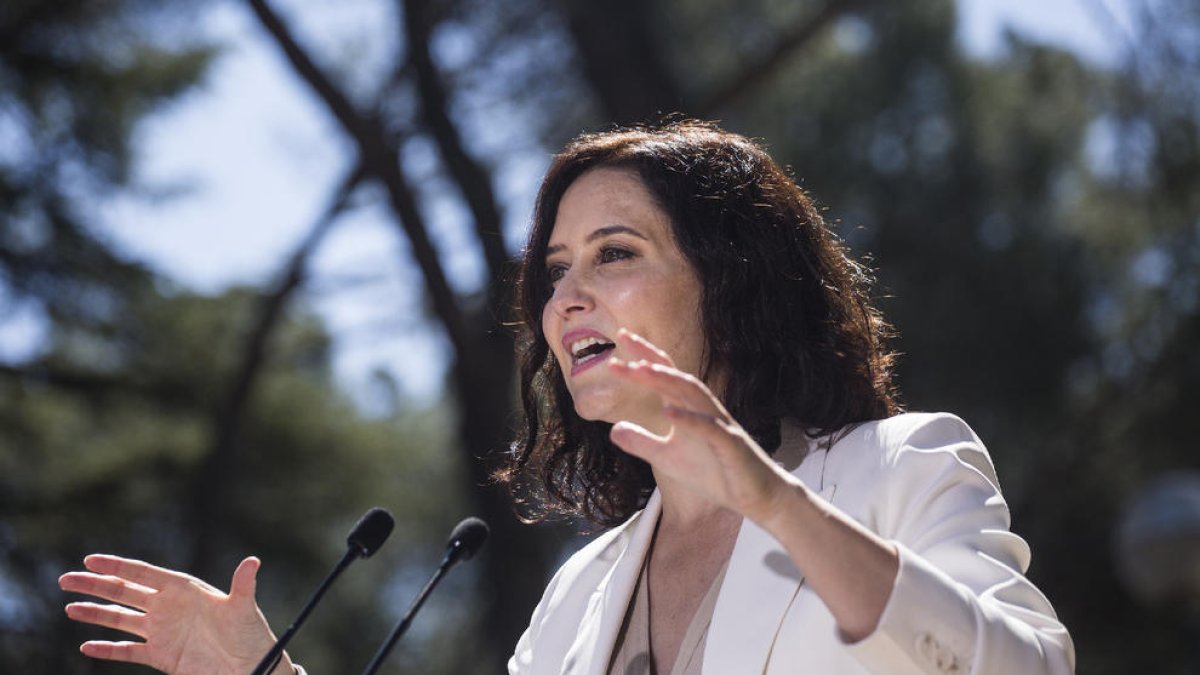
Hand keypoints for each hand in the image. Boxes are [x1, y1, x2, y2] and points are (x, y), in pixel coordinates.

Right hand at [59, 554, 292, 674]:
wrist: (249, 667)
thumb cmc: (249, 634)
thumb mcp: (244, 607)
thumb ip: (243, 584)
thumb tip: (253, 561)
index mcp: (183, 589)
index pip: (143, 573)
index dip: (116, 566)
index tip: (89, 560)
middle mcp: (168, 607)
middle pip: (124, 592)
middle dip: (95, 585)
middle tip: (65, 579)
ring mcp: (162, 631)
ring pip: (120, 619)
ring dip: (95, 613)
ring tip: (69, 608)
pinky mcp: (160, 655)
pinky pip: (127, 651)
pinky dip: (107, 649)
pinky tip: (87, 646)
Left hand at [606, 329, 795, 521]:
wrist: (755, 496)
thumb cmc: (714, 472)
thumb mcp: (667, 459)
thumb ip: (642, 443)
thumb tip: (613, 429)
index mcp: (689, 409)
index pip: (665, 375)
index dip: (644, 356)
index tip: (621, 337)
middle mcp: (704, 410)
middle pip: (676, 377)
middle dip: (650, 360)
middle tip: (624, 341)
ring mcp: (720, 425)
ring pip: (694, 394)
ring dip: (668, 380)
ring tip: (641, 369)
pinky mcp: (732, 445)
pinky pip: (710, 429)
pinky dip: (690, 420)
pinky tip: (669, 414)